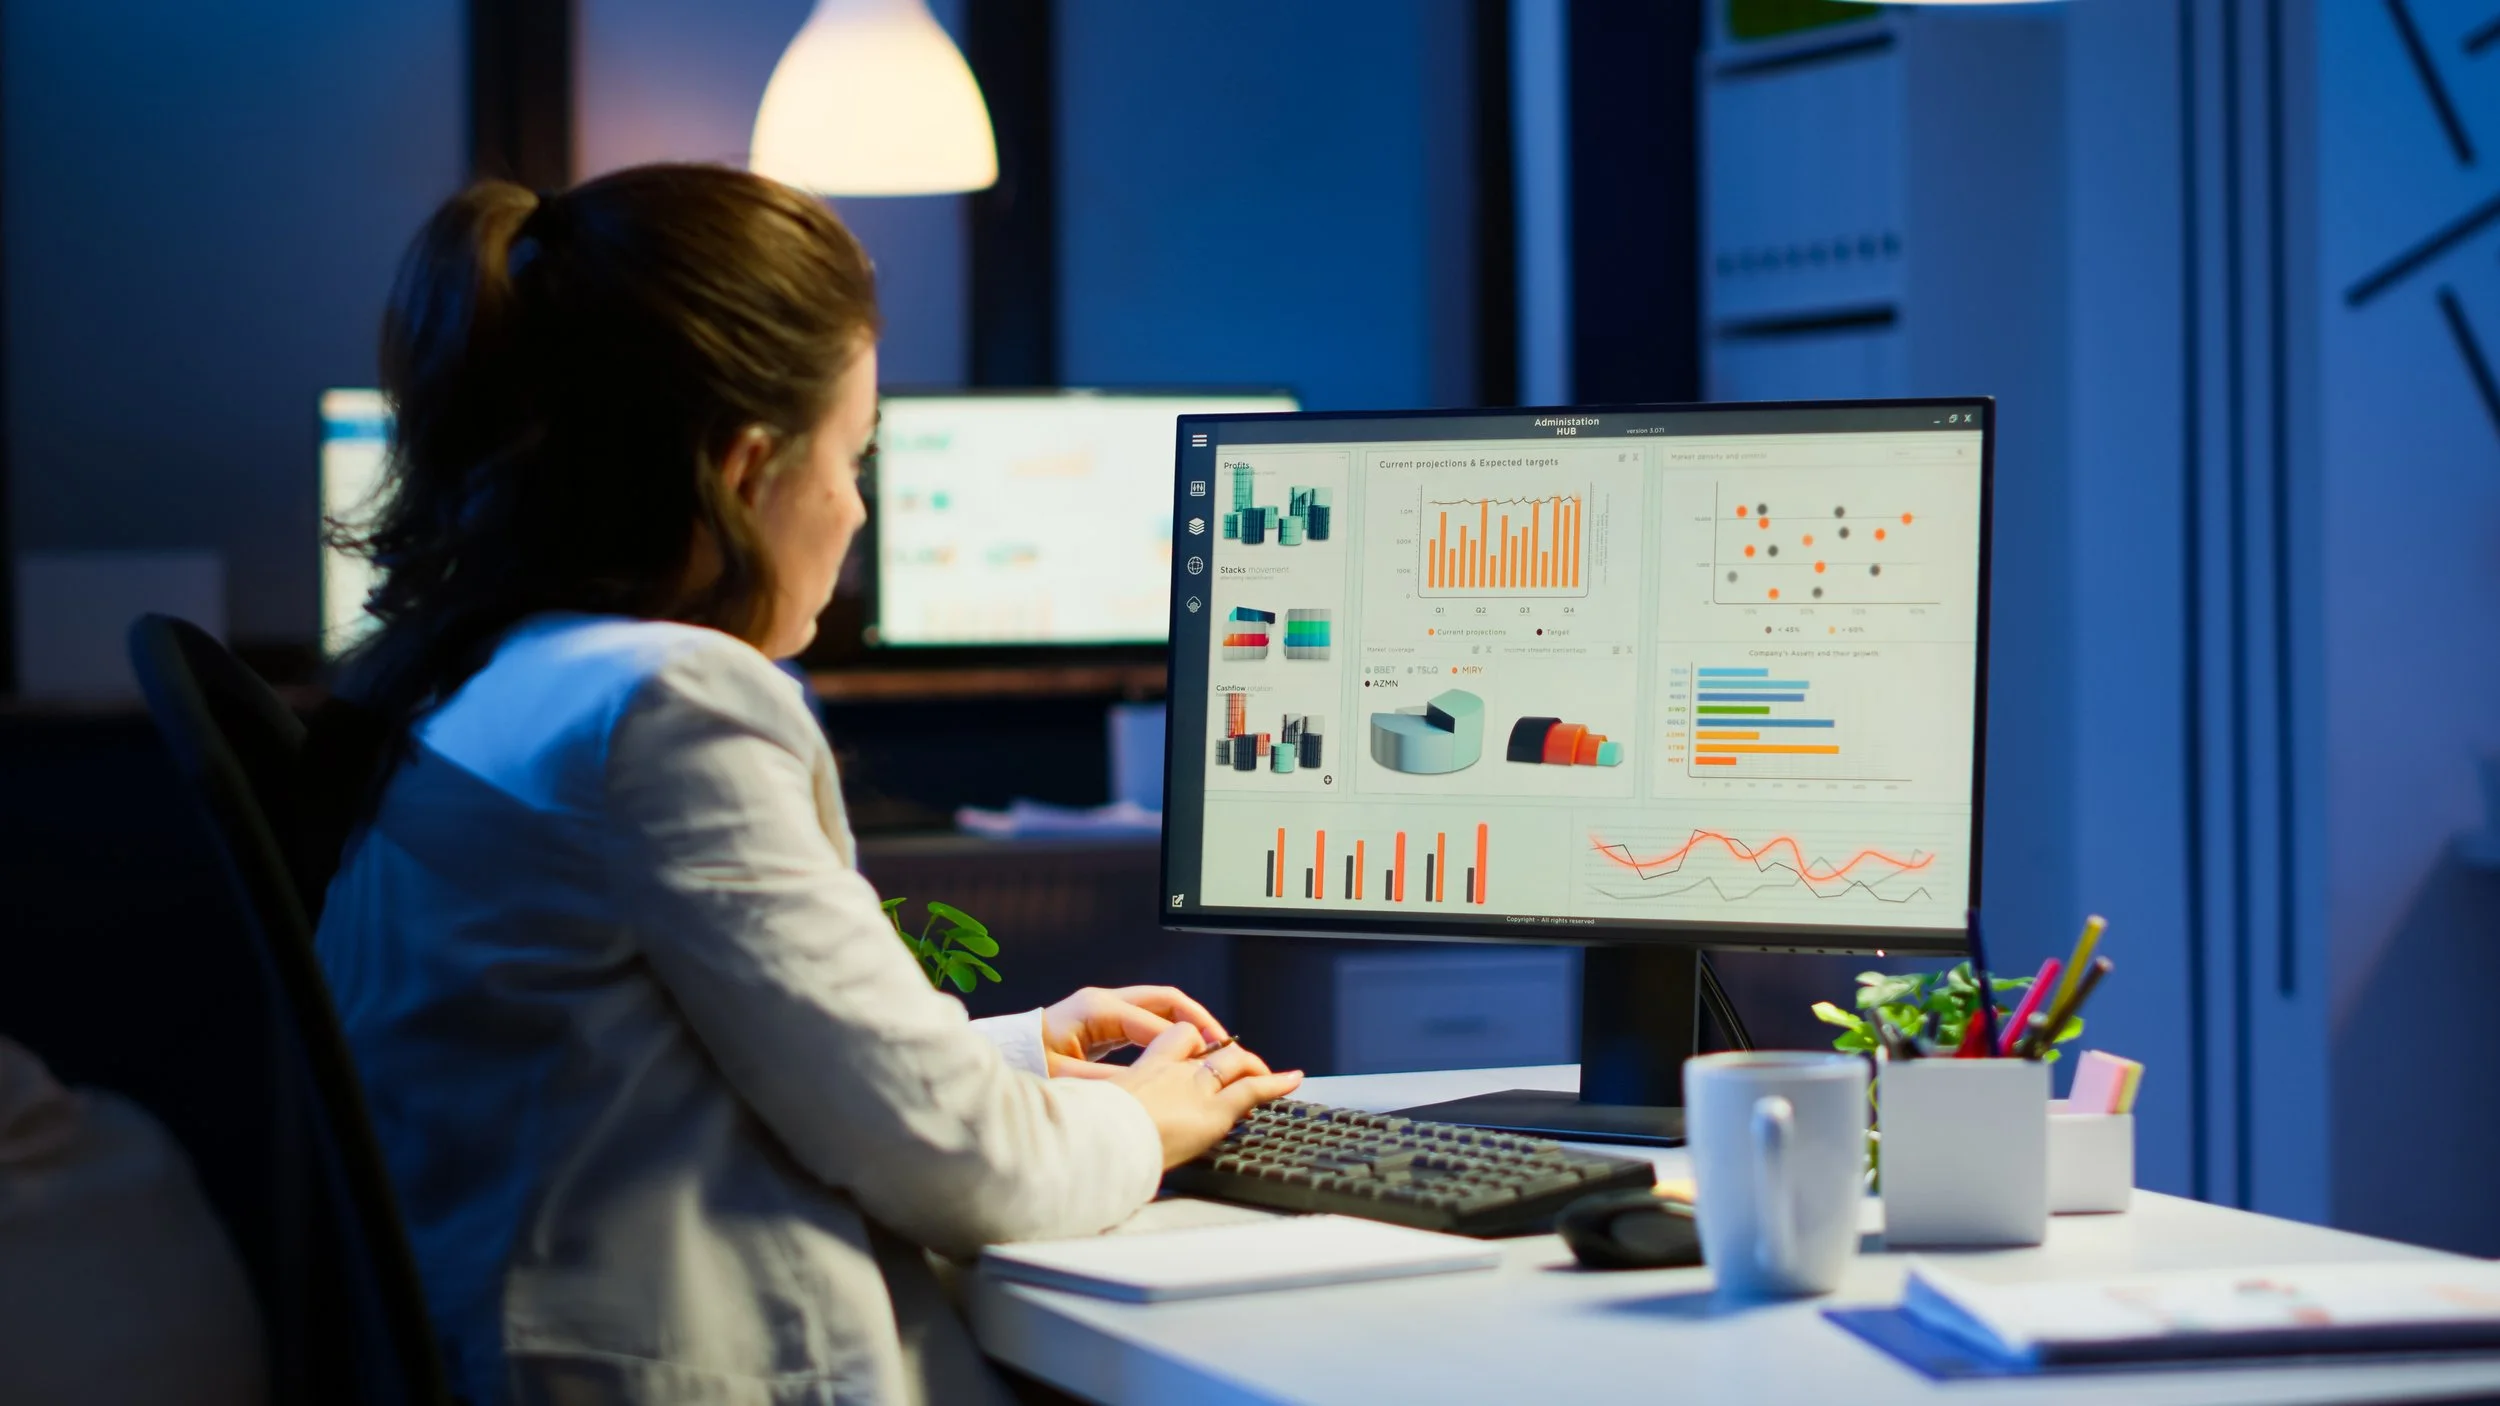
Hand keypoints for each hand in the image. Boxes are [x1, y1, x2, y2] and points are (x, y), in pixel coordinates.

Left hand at [1042, 986, 1269, 1082]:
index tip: (1206, 1063)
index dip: (1184, 1041)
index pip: (1154, 1020)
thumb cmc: (1027, 1064)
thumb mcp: (1066, 1079)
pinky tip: (1185, 1053)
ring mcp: (1107, 1008)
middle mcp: (1105, 1001)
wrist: (1006, 1056)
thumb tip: (1149, 1087)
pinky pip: (1150, 1019)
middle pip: (1166, 1000)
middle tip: (1222, 1046)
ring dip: (1189, 1024)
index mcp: (1096, 1009)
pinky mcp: (1107, 1021)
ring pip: (1161, 1007)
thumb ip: (1109, 1082)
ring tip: (1212, 1049)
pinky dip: (1172, 1032)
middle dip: (1198, 1020)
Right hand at [1106, 1023, 1302, 1167]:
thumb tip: (1095, 1125)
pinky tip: (1291, 1079)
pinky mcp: (1214, 1110)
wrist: (1097, 1142)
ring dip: (1250, 1067)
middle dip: (1225, 1056)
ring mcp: (1195, 1087)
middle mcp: (1172, 1070)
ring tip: (1267, 1073)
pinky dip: (1275, 1082)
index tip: (1196, 1054)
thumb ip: (1103, 1110)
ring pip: (1232, 1063)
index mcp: (1142, 1070)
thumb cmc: (1088, 1133)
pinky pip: (1251, 1089)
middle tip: (1236, 1066)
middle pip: (1207, 1050)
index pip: (1175, 1041)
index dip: (1191, 1045)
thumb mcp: (1091, 1111)